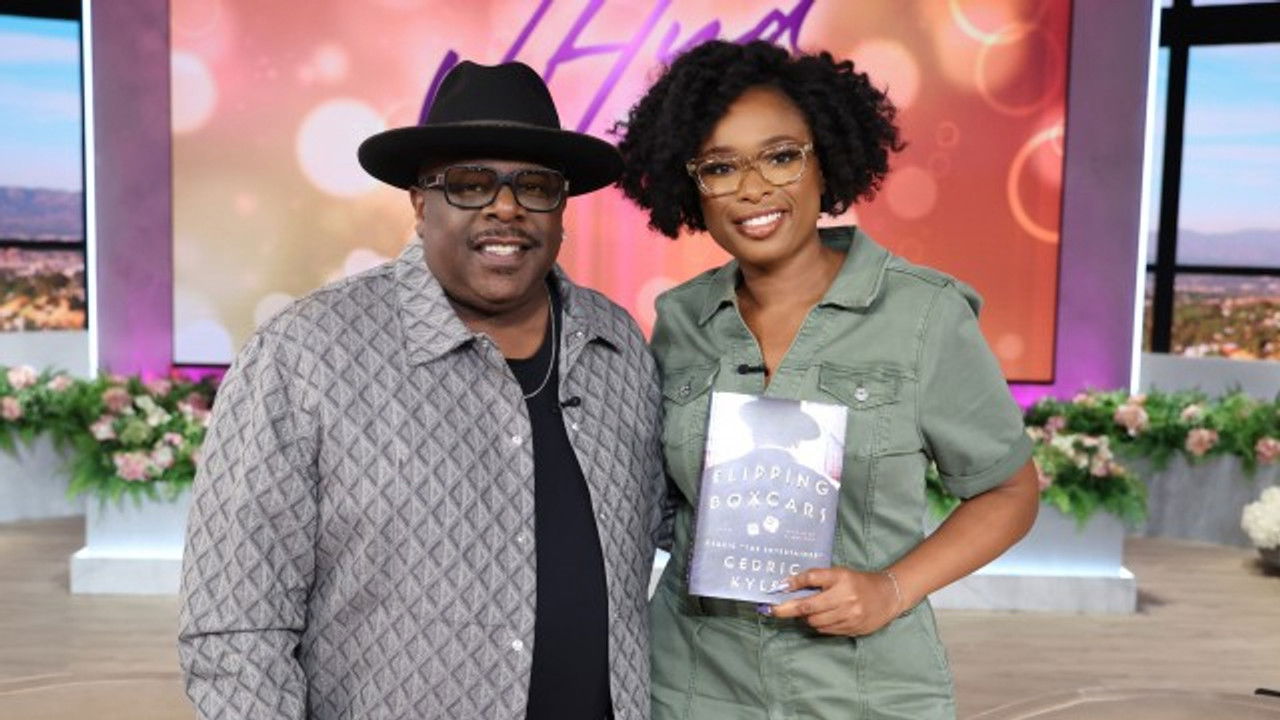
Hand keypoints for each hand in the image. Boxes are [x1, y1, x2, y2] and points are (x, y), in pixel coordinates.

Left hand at [768, 567, 902, 636]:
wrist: (887, 596)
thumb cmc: (858, 582)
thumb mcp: (839, 574)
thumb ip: (816, 579)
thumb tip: (788, 585)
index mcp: (841, 578)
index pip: (812, 578)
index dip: (793, 583)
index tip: (777, 587)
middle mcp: (845, 596)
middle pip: (808, 606)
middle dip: (787, 609)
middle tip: (772, 610)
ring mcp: (849, 615)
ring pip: (815, 621)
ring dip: (805, 618)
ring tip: (807, 611)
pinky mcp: (852, 628)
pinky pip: (825, 630)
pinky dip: (818, 624)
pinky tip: (821, 618)